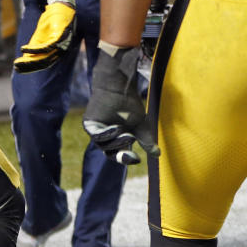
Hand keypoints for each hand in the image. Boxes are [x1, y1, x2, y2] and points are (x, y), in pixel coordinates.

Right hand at [13, 2, 75, 72]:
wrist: (59, 6)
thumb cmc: (50, 22)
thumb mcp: (40, 37)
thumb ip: (35, 48)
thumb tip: (24, 59)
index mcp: (56, 52)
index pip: (43, 65)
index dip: (30, 68)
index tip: (17, 69)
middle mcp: (60, 51)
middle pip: (44, 63)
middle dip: (29, 66)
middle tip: (16, 67)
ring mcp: (62, 44)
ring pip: (45, 57)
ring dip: (30, 61)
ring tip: (17, 62)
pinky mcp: (60, 36)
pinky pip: (47, 46)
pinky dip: (34, 49)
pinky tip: (23, 49)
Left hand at [83, 45, 159, 164]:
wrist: (119, 87)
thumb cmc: (129, 105)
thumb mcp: (140, 125)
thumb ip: (146, 140)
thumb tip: (157, 155)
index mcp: (117, 140)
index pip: (120, 155)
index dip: (127, 159)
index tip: (138, 159)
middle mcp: (105, 138)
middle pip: (109, 152)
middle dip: (121, 155)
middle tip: (132, 154)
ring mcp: (96, 131)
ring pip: (102, 145)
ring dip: (116, 142)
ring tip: (129, 135)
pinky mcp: (89, 124)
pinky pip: (95, 134)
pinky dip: (106, 134)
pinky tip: (117, 130)